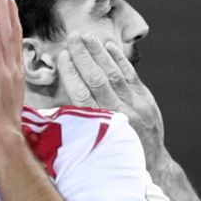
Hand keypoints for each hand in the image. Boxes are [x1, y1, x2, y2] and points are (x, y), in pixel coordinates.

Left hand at [0, 0, 25, 141]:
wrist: (3, 137)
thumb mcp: (1, 101)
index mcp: (14, 75)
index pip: (13, 43)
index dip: (12, 24)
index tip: (9, 8)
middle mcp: (15, 68)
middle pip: (14, 32)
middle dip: (11, 10)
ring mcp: (8, 69)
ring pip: (8, 33)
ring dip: (5, 11)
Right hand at [56, 34, 164, 166]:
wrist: (151, 164)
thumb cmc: (113, 157)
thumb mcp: (92, 147)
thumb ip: (76, 124)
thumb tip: (49, 108)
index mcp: (101, 127)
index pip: (83, 95)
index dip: (71, 74)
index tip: (62, 56)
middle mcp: (120, 114)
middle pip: (98, 80)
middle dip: (85, 56)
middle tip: (73, 37)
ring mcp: (136, 106)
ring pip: (115, 74)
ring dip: (100, 53)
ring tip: (87, 36)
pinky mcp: (146, 100)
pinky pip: (131, 76)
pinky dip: (119, 60)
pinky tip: (108, 46)